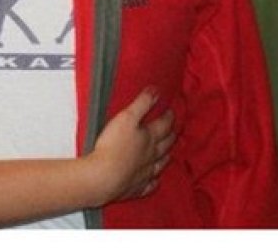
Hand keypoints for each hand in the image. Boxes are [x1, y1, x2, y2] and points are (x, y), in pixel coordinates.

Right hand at [88, 87, 175, 203]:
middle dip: (170, 136)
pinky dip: (154, 182)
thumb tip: (156, 90)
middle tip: (173, 131)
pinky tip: (155, 181)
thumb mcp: (127, 117)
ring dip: (165, 157)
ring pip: (160, 164)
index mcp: (150, 137)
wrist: (104, 177)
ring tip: (168, 154)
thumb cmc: (113, 145)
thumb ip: (142, 103)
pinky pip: (149, 185)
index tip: (171, 111)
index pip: (164, 125)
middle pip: (165, 145)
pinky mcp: (136, 187)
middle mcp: (151, 155)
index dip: (168, 117)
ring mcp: (145, 173)